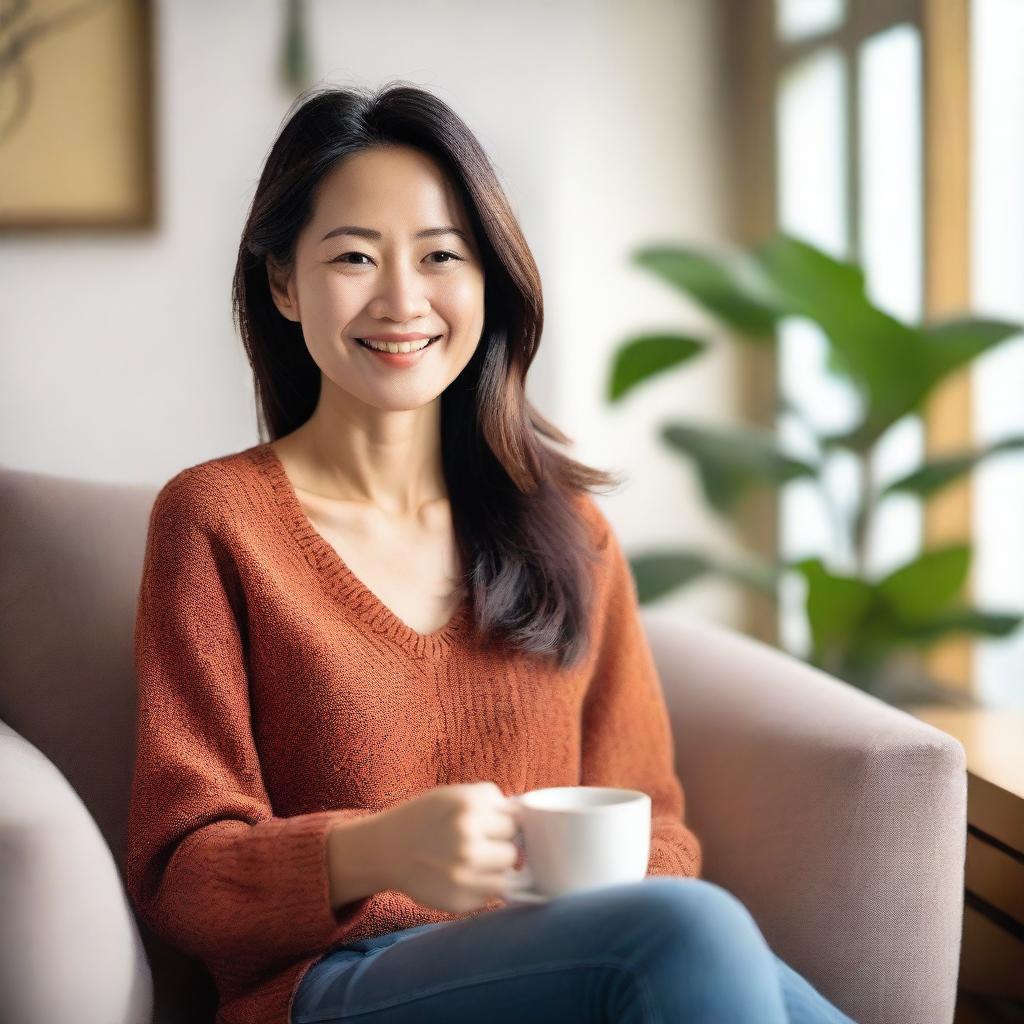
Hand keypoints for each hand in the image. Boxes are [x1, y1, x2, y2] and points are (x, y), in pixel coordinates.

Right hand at [378, 782, 520, 912]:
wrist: (387, 848)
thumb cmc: (428, 817)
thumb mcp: (457, 794)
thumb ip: (493, 802)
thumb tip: (529, 819)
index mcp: (469, 806)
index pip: (515, 822)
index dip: (503, 825)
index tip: (490, 827)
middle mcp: (467, 839)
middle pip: (513, 851)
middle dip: (500, 848)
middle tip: (478, 846)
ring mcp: (463, 873)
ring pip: (506, 875)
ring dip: (494, 870)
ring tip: (470, 862)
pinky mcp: (459, 901)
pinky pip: (490, 895)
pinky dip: (481, 888)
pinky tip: (461, 876)